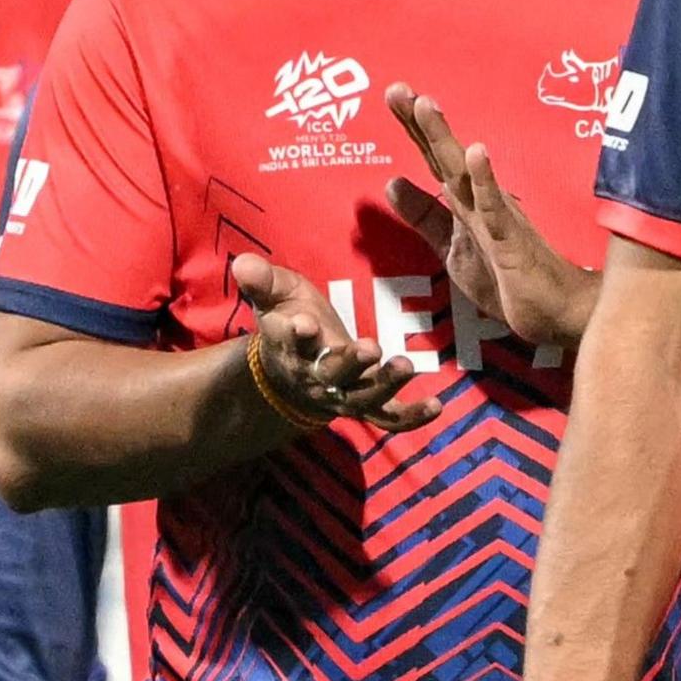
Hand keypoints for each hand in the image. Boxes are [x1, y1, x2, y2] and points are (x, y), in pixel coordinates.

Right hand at [234, 253, 441, 431]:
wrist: (290, 373)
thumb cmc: (288, 322)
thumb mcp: (275, 297)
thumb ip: (263, 282)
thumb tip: (243, 262)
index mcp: (291, 348)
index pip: (290, 343)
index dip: (295, 334)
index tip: (304, 323)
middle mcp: (317, 377)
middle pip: (331, 374)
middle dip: (349, 362)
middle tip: (369, 348)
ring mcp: (343, 394)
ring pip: (363, 398)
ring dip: (385, 385)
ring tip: (404, 365)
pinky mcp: (366, 404)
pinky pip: (388, 417)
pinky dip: (411, 416)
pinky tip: (437, 405)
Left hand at [385, 83, 599, 351]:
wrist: (555, 313)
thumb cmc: (508, 279)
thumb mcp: (452, 248)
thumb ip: (424, 216)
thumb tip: (391, 183)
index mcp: (465, 202)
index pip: (435, 160)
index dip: (414, 129)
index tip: (395, 94)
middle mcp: (480, 201)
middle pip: (445, 157)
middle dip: (421, 123)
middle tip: (397, 89)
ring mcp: (497, 217)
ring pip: (465, 174)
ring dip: (445, 140)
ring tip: (428, 105)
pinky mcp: (511, 240)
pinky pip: (494, 208)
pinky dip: (483, 181)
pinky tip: (476, 154)